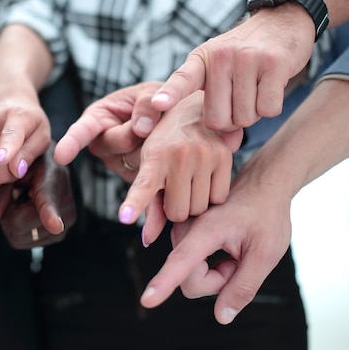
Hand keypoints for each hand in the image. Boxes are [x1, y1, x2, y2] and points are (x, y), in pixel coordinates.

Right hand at [0, 89, 50, 189]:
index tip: (1, 159)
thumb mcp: (41, 135)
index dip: (6, 149)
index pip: (10, 134)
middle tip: (15, 163)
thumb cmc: (29, 124)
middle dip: (9, 174)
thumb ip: (31, 152)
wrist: (8, 104)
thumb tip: (17, 170)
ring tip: (4, 161)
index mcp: (17, 116)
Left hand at [0, 143, 75, 248]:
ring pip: (20, 237)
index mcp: (51, 178)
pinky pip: (24, 241)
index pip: (48, 199)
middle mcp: (64, 203)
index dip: (50, 214)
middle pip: (20, 224)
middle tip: (12, 195)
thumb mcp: (8, 170)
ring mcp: (64, 222)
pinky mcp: (59, 235)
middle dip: (7, 213)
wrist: (49, 169)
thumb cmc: (26, 166)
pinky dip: (18, 230)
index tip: (55, 226)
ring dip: (12, 222)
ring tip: (21, 201)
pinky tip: (27, 212)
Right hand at [54, 81, 163, 166]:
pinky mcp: (132, 177)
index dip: (71, 144)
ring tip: (160, 130)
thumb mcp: (149, 91)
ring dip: (156, 143)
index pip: (80, 131)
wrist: (169, 118)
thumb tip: (142, 128)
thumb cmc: (153, 99)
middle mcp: (101, 145)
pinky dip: (162, 157)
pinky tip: (163, 147)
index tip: (61, 157)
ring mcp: (116, 163)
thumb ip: (146, 102)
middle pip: (120, 142)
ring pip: (138, 157)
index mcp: (95, 119)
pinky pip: (150, 169)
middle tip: (155, 117)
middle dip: (141, 129)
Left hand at [116, 91, 240, 244]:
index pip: (142, 186)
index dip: (134, 204)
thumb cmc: (164, 144)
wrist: (190, 109)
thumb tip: (147, 240)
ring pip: (200, 208)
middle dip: (175, 209)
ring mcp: (204, 154)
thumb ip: (147, 204)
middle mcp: (178, 155)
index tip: (124, 217)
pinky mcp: (224, 155)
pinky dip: (212, 195)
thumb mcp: (149, 167)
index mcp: (153, 157)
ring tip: (189, 180)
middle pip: (179, 213)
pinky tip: (205, 178)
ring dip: (194, 203)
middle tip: (174, 189)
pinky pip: (219, 197)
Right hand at [138, 159, 291, 324]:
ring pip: (190, 276)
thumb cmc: (266, 215)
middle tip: (240, 260)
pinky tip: (226, 248)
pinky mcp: (182, 236)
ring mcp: (181, 232)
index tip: (147, 300)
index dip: (164, 284)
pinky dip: (210, 265)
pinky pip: (190, 266)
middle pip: (190, 280)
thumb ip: (243, 287)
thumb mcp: (266, 254)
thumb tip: (221, 317)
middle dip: (218, 281)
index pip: (182, 262)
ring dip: (216, 273)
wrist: (261, 185)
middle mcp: (185, 229)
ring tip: (235, 250)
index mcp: (207, 229)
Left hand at [142, 3, 314, 131]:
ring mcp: (247, 58)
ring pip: (244, 118)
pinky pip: (267, 109)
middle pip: (218, 119)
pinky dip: (271, 107)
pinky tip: (271, 87)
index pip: (182, 80)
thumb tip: (227, 145)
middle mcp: (220, 57)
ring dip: (252, 113)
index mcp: (200, 60)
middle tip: (239, 100)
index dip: (170, 94)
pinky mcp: (274, 64)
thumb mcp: (219, 71)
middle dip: (230, 121)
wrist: (282, 22)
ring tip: (255, 89)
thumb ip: (215, 106)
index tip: (158, 104)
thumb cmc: (244, 57)